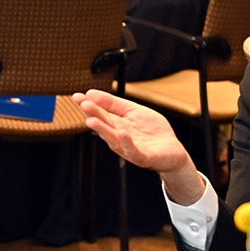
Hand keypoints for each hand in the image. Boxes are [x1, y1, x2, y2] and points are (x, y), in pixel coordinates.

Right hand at [72, 89, 205, 203]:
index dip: (89, 105)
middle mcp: (119, 137)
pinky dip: (127, 143)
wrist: (172, 152)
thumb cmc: (152, 132)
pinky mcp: (143, 157)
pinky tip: (122, 133)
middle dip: (93, 114)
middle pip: (105, 124)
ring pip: (113, 139)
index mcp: (116, 124)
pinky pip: (133, 150)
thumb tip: (92, 93)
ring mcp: (130, 148)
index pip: (101, 113)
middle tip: (84, 104)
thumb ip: (114, 103)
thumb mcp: (134, 111)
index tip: (77, 96)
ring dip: (102, 130)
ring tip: (92, 120)